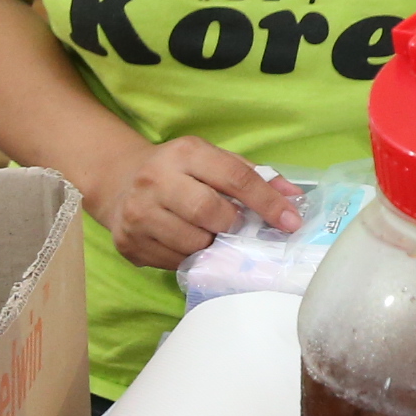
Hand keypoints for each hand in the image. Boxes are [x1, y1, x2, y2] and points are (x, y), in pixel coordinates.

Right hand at [90, 135, 299, 271]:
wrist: (120, 181)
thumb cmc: (180, 171)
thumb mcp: (213, 161)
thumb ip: (254, 176)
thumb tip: (294, 197)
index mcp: (185, 153)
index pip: (235, 178)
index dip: (267, 202)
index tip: (290, 222)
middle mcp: (156, 179)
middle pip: (209, 212)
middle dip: (232, 226)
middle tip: (236, 228)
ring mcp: (137, 213)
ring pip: (192, 244)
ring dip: (211, 246)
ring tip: (208, 234)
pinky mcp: (128, 243)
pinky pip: (173, 262)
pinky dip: (190, 258)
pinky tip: (185, 243)